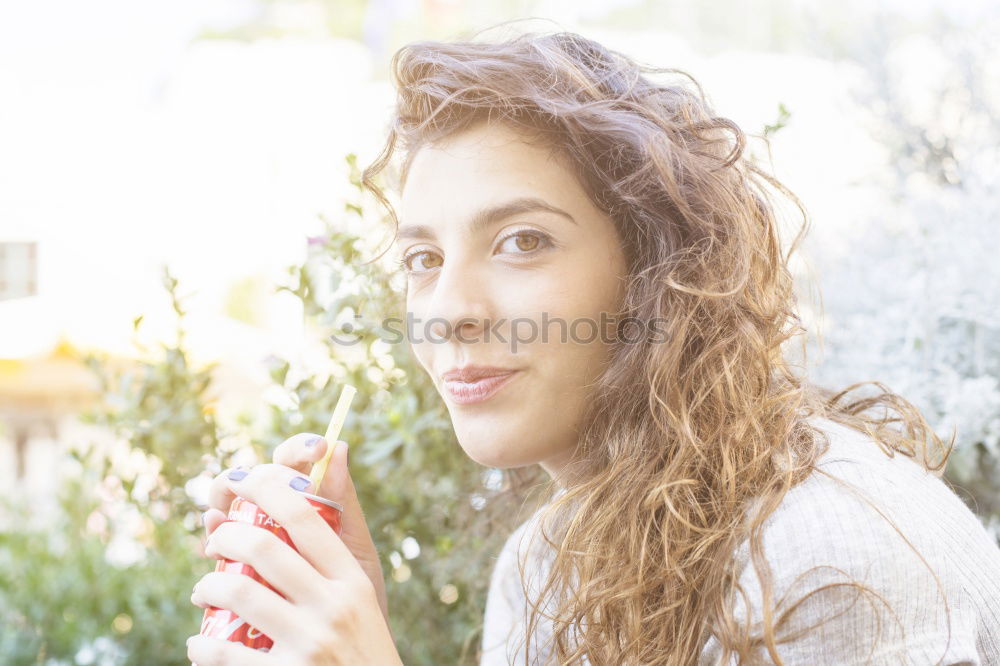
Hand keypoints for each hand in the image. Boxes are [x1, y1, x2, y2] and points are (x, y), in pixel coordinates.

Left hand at [188, 462, 402, 665]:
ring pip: (237, 593)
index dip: (263, 486)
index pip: (304, 514)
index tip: (238, 481)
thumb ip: (344, 525)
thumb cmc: (363, 637)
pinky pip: (224, 653)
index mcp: (353, 578)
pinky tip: (200, 642)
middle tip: (214, 542)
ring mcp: (309, 644)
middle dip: (224, 535)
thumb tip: (333, 445)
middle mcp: (333, 605)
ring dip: (207, 586)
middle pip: (263, 545)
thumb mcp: (365, 584)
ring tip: (204, 589)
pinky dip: (201, 646)